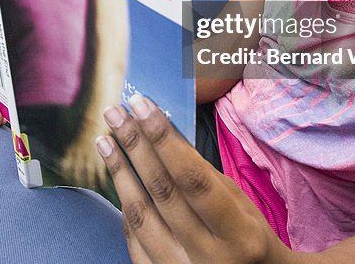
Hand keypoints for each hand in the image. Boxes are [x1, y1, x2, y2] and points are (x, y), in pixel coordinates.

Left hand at [98, 95, 276, 263]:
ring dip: (120, 172)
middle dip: (135, 146)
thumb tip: (163, 134)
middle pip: (162, 192)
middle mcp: (208, 257)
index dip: (164, 140)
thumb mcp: (240, 204)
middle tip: (115, 113)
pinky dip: (125, 205)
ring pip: (140, 215)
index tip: (142, 107)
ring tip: (105, 140)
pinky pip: (134, 239)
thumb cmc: (248, 237)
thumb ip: (203, 174)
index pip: (193, 179)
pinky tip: (117, 178)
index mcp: (238, 235)